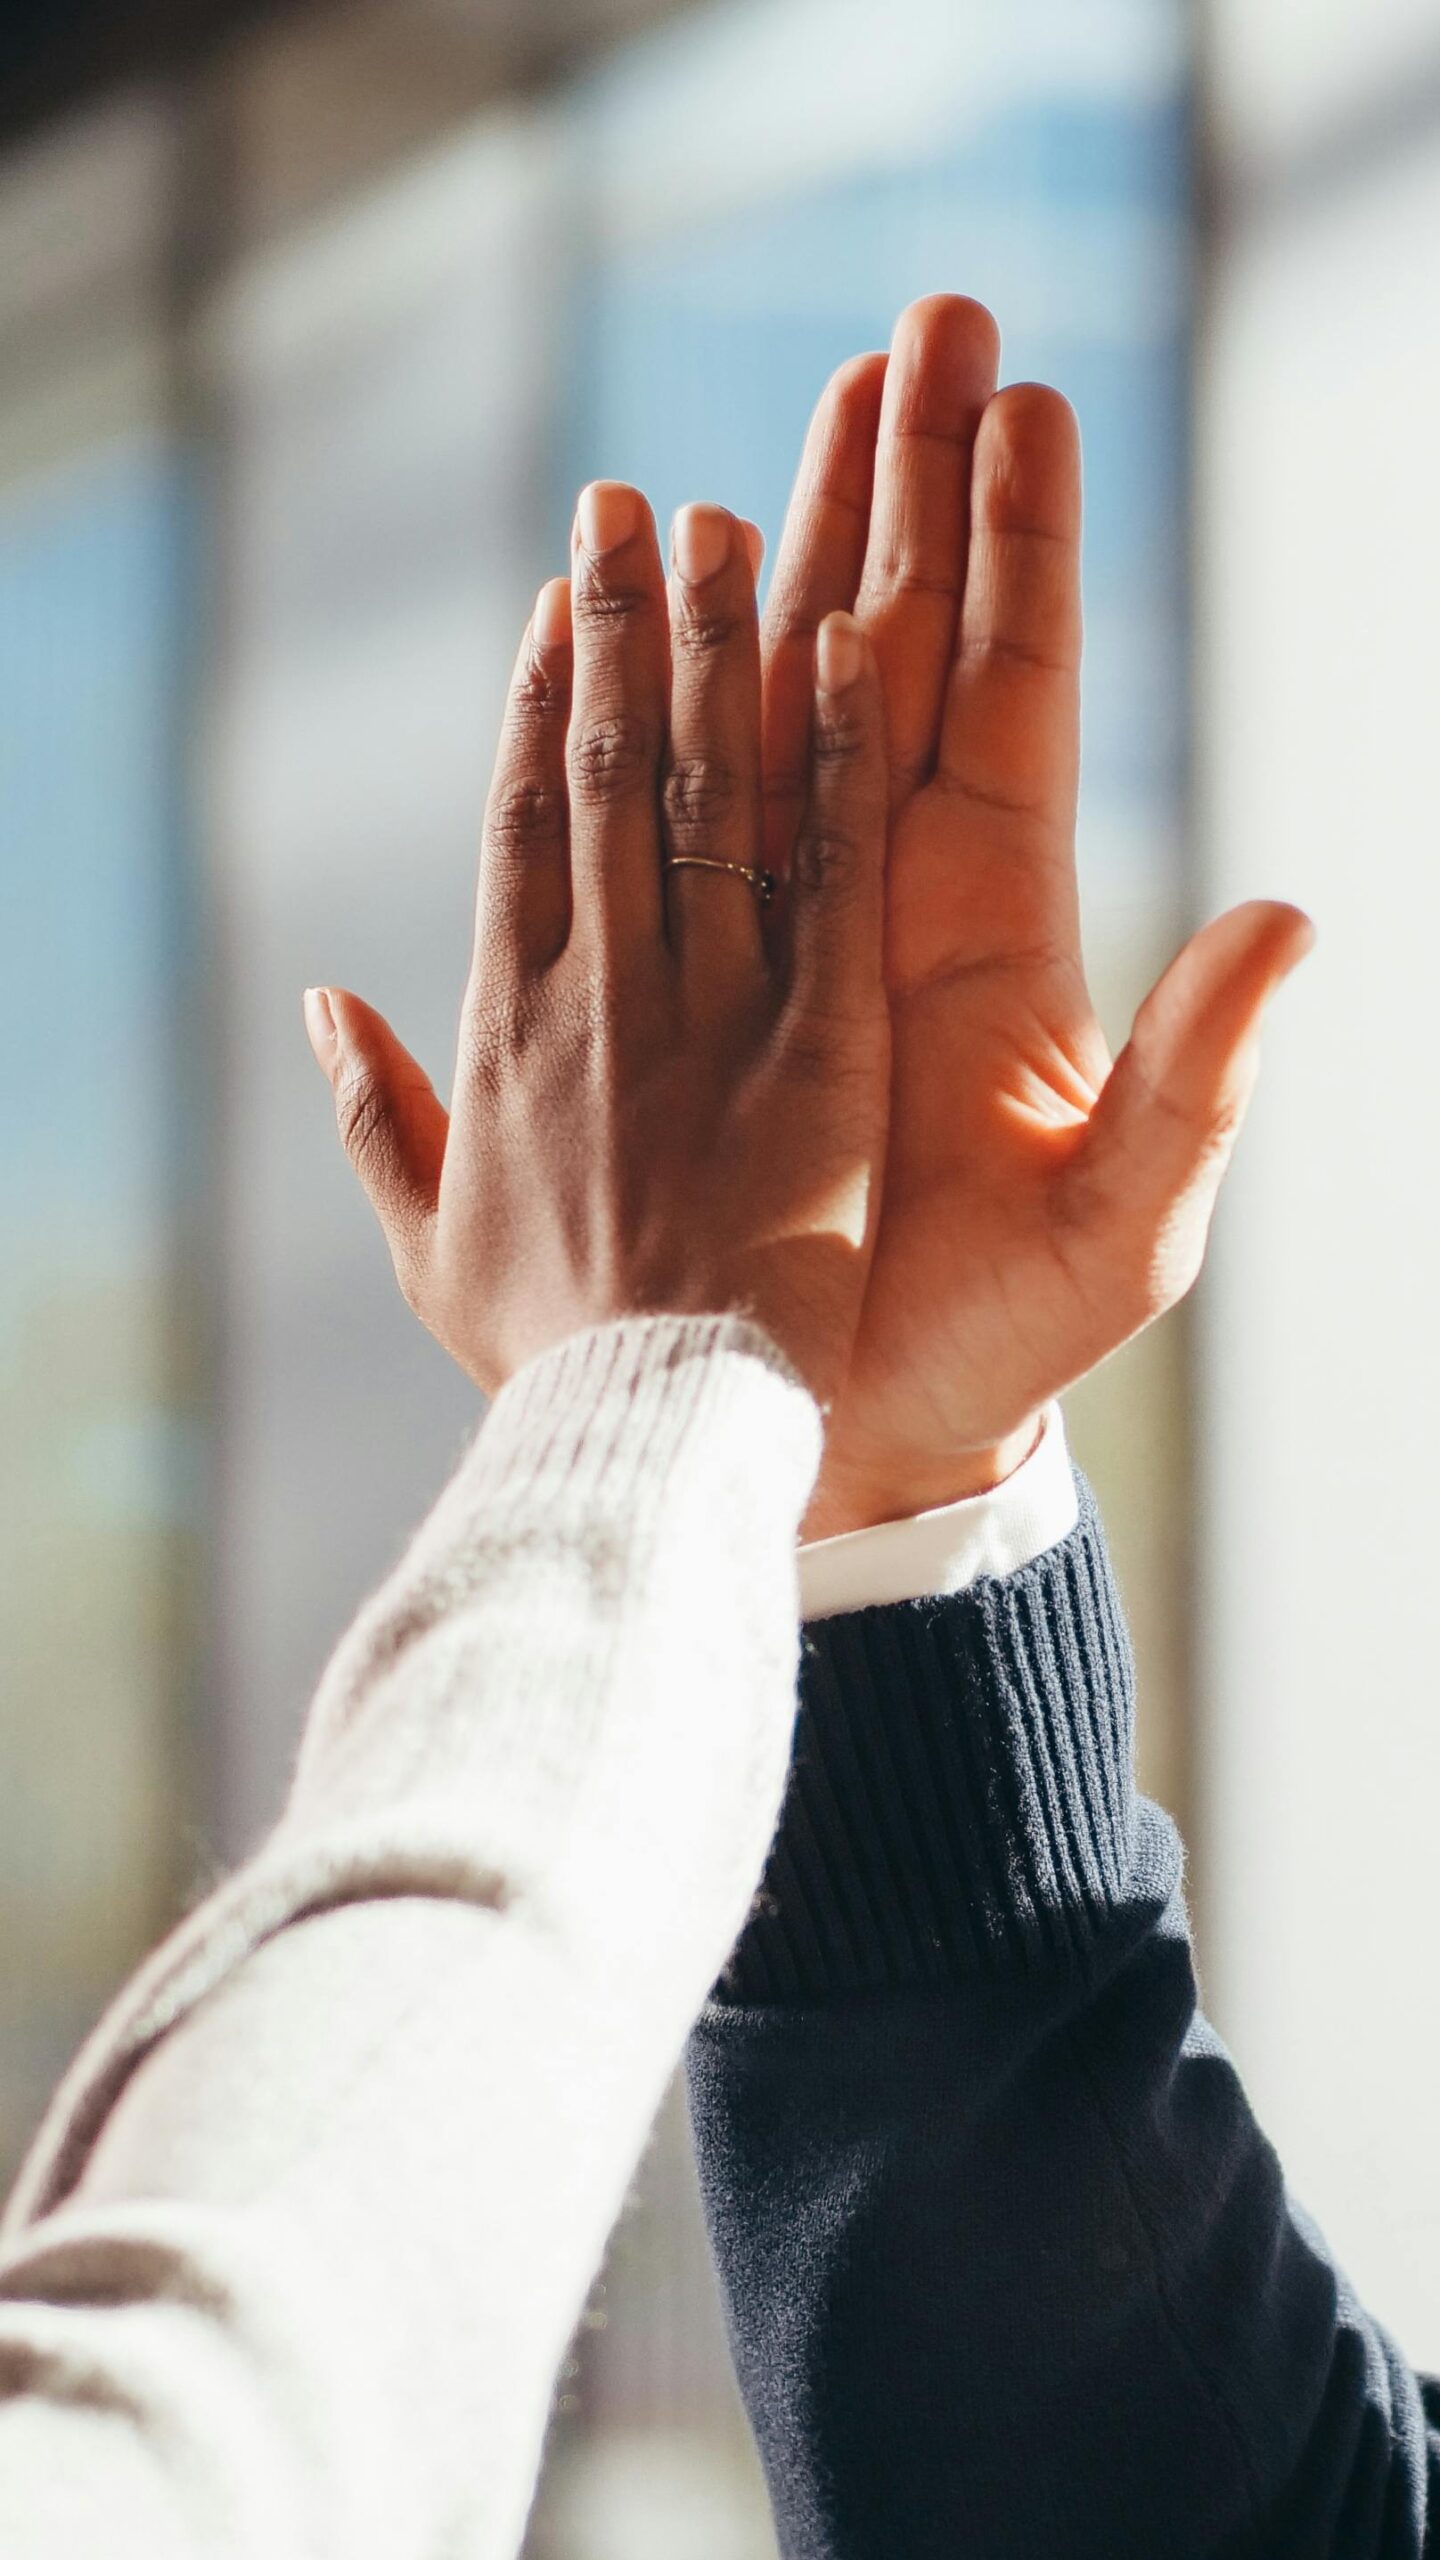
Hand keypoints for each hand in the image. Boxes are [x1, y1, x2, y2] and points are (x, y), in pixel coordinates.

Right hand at [304, 484, 889, 1412]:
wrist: (657, 1438)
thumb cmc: (550, 1358)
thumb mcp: (428, 1247)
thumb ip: (376, 1117)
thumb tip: (315, 1008)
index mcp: (508, 1035)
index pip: (524, 830)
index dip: (541, 707)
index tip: (553, 606)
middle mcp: (603, 995)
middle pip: (613, 777)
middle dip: (622, 631)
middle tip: (630, 499)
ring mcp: (714, 1012)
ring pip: (713, 796)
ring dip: (718, 652)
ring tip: (724, 522)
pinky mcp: (824, 1049)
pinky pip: (832, 879)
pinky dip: (840, 760)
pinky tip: (850, 649)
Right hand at [759, 300, 1311, 1534]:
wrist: (869, 1420)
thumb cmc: (1004, 1341)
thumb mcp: (1125, 1221)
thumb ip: (1200, 1078)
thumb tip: (1289, 923)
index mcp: (1002, 929)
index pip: (1013, 696)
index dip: (1018, 552)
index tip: (1021, 404)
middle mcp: (908, 897)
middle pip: (916, 650)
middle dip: (920, 488)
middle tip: (926, 327)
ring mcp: (809, 922)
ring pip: (805, 695)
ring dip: (813, 546)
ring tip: (813, 403)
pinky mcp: (730, 969)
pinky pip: (707, 809)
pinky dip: (698, 696)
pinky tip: (690, 594)